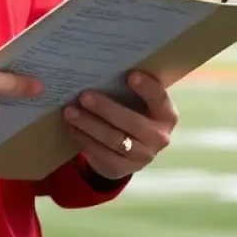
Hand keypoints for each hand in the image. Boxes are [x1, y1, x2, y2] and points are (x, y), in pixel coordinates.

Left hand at [63, 70, 177, 180]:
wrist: (130, 153)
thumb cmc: (133, 114)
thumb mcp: (139, 104)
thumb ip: (130, 90)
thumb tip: (102, 68)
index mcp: (166, 116)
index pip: (160, 100)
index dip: (147, 88)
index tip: (131, 75)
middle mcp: (159, 137)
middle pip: (131, 121)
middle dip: (105, 108)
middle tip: (84, 96)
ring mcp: (142, 156)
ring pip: (113, 139)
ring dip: (89, 124)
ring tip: (70, 112)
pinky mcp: (123, 168)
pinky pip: (101, 153)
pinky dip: (84, 139)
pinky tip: (72, 127)